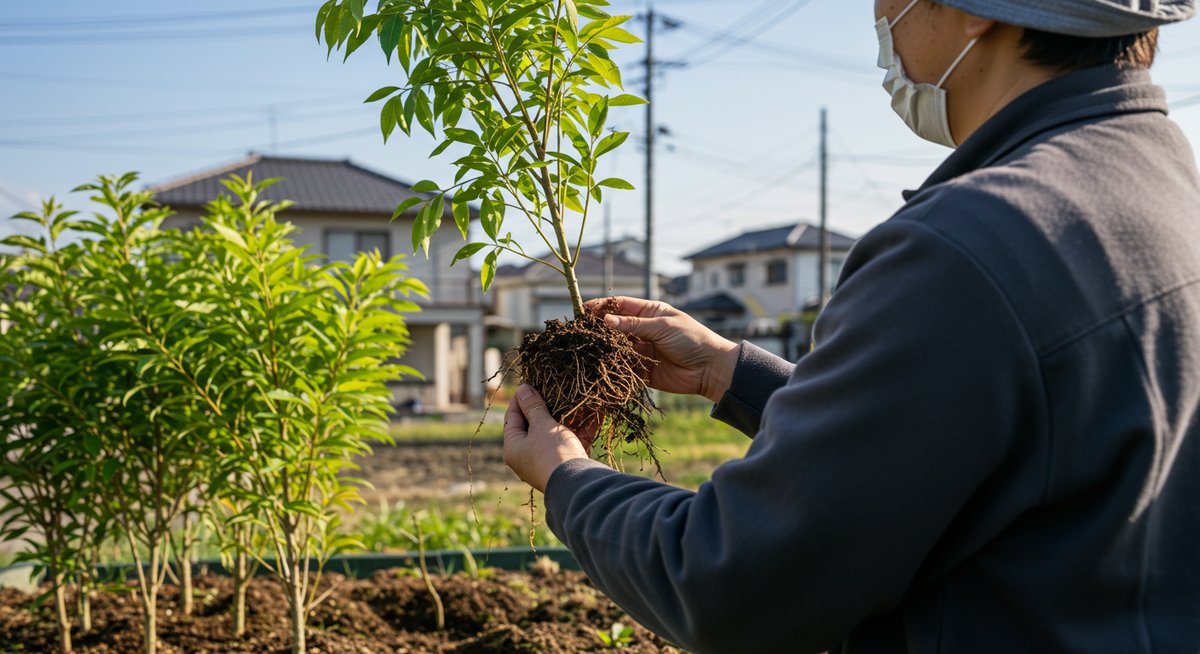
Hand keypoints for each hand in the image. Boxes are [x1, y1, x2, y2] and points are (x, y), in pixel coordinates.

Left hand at [503, 384, 593, 492]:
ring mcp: (548, 460)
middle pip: (535, 424)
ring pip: (557, 432)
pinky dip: (582, 427)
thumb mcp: (541, 425)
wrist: (577, 484)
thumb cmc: (552, 452)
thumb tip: (522, 389)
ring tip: (577, 396)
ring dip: (569, 415)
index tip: (529, 384)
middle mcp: (528, 456)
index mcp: (514, 447)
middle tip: (554, 387)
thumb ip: (533, 406)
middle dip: (548, 406)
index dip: (521, 399)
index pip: (512, 417)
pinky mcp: (567, 463)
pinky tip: (595, 412)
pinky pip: (573, 440)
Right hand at [585, 296, 740, 402]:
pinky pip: (624, 366)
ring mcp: (642, 349)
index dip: (602, 306)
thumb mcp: (662, 327)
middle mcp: (643, 329)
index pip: (621, 305)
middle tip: (581, 330)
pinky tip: (600, 364)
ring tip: (587, 347)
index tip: (584, 309)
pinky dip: (613, 365)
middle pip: (615, 326)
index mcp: (650, 312)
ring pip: (617, 346)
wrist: (709, 368)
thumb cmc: (691, 339)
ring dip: (604, 347)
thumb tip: (606, 320)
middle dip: (599, 327)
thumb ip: (633, 325)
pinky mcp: (642, 369)